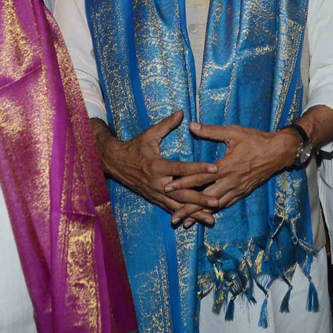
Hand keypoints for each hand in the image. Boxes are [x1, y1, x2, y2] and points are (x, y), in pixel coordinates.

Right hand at [91, 112, 218, 225]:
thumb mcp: (150, 134)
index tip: (215, 169)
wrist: (115, 163)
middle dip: (200, 199)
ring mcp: (156, 193)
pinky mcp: (154, 199)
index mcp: (157, 166)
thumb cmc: (135, 147)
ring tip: (211, 218)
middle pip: (182, 193)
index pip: (182, 168)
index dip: (199, 168)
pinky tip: (196, 220)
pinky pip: (171, 208)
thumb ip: (167, 124)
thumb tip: (182, 112)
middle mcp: (157, 182)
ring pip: (178, 205)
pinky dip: (184, 214)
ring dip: (194, 212)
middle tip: (217, 202)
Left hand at [163, 122, 296, 217]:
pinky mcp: (243, 192)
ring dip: (199, 214)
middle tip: (173, 218)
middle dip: (188, 209)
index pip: (199, 177)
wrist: (279, 152)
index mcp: (225, 166)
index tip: (167, 188)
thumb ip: (211, 131)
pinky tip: (205, 216)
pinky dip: (214, 211)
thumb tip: (192, 125)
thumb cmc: (255, 140)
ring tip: (185, 222)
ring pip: (215, 205)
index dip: (182, 183)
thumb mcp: (233, 132)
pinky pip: (226, 204)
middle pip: (205, 198)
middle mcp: (230, 181)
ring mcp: (237, 189)